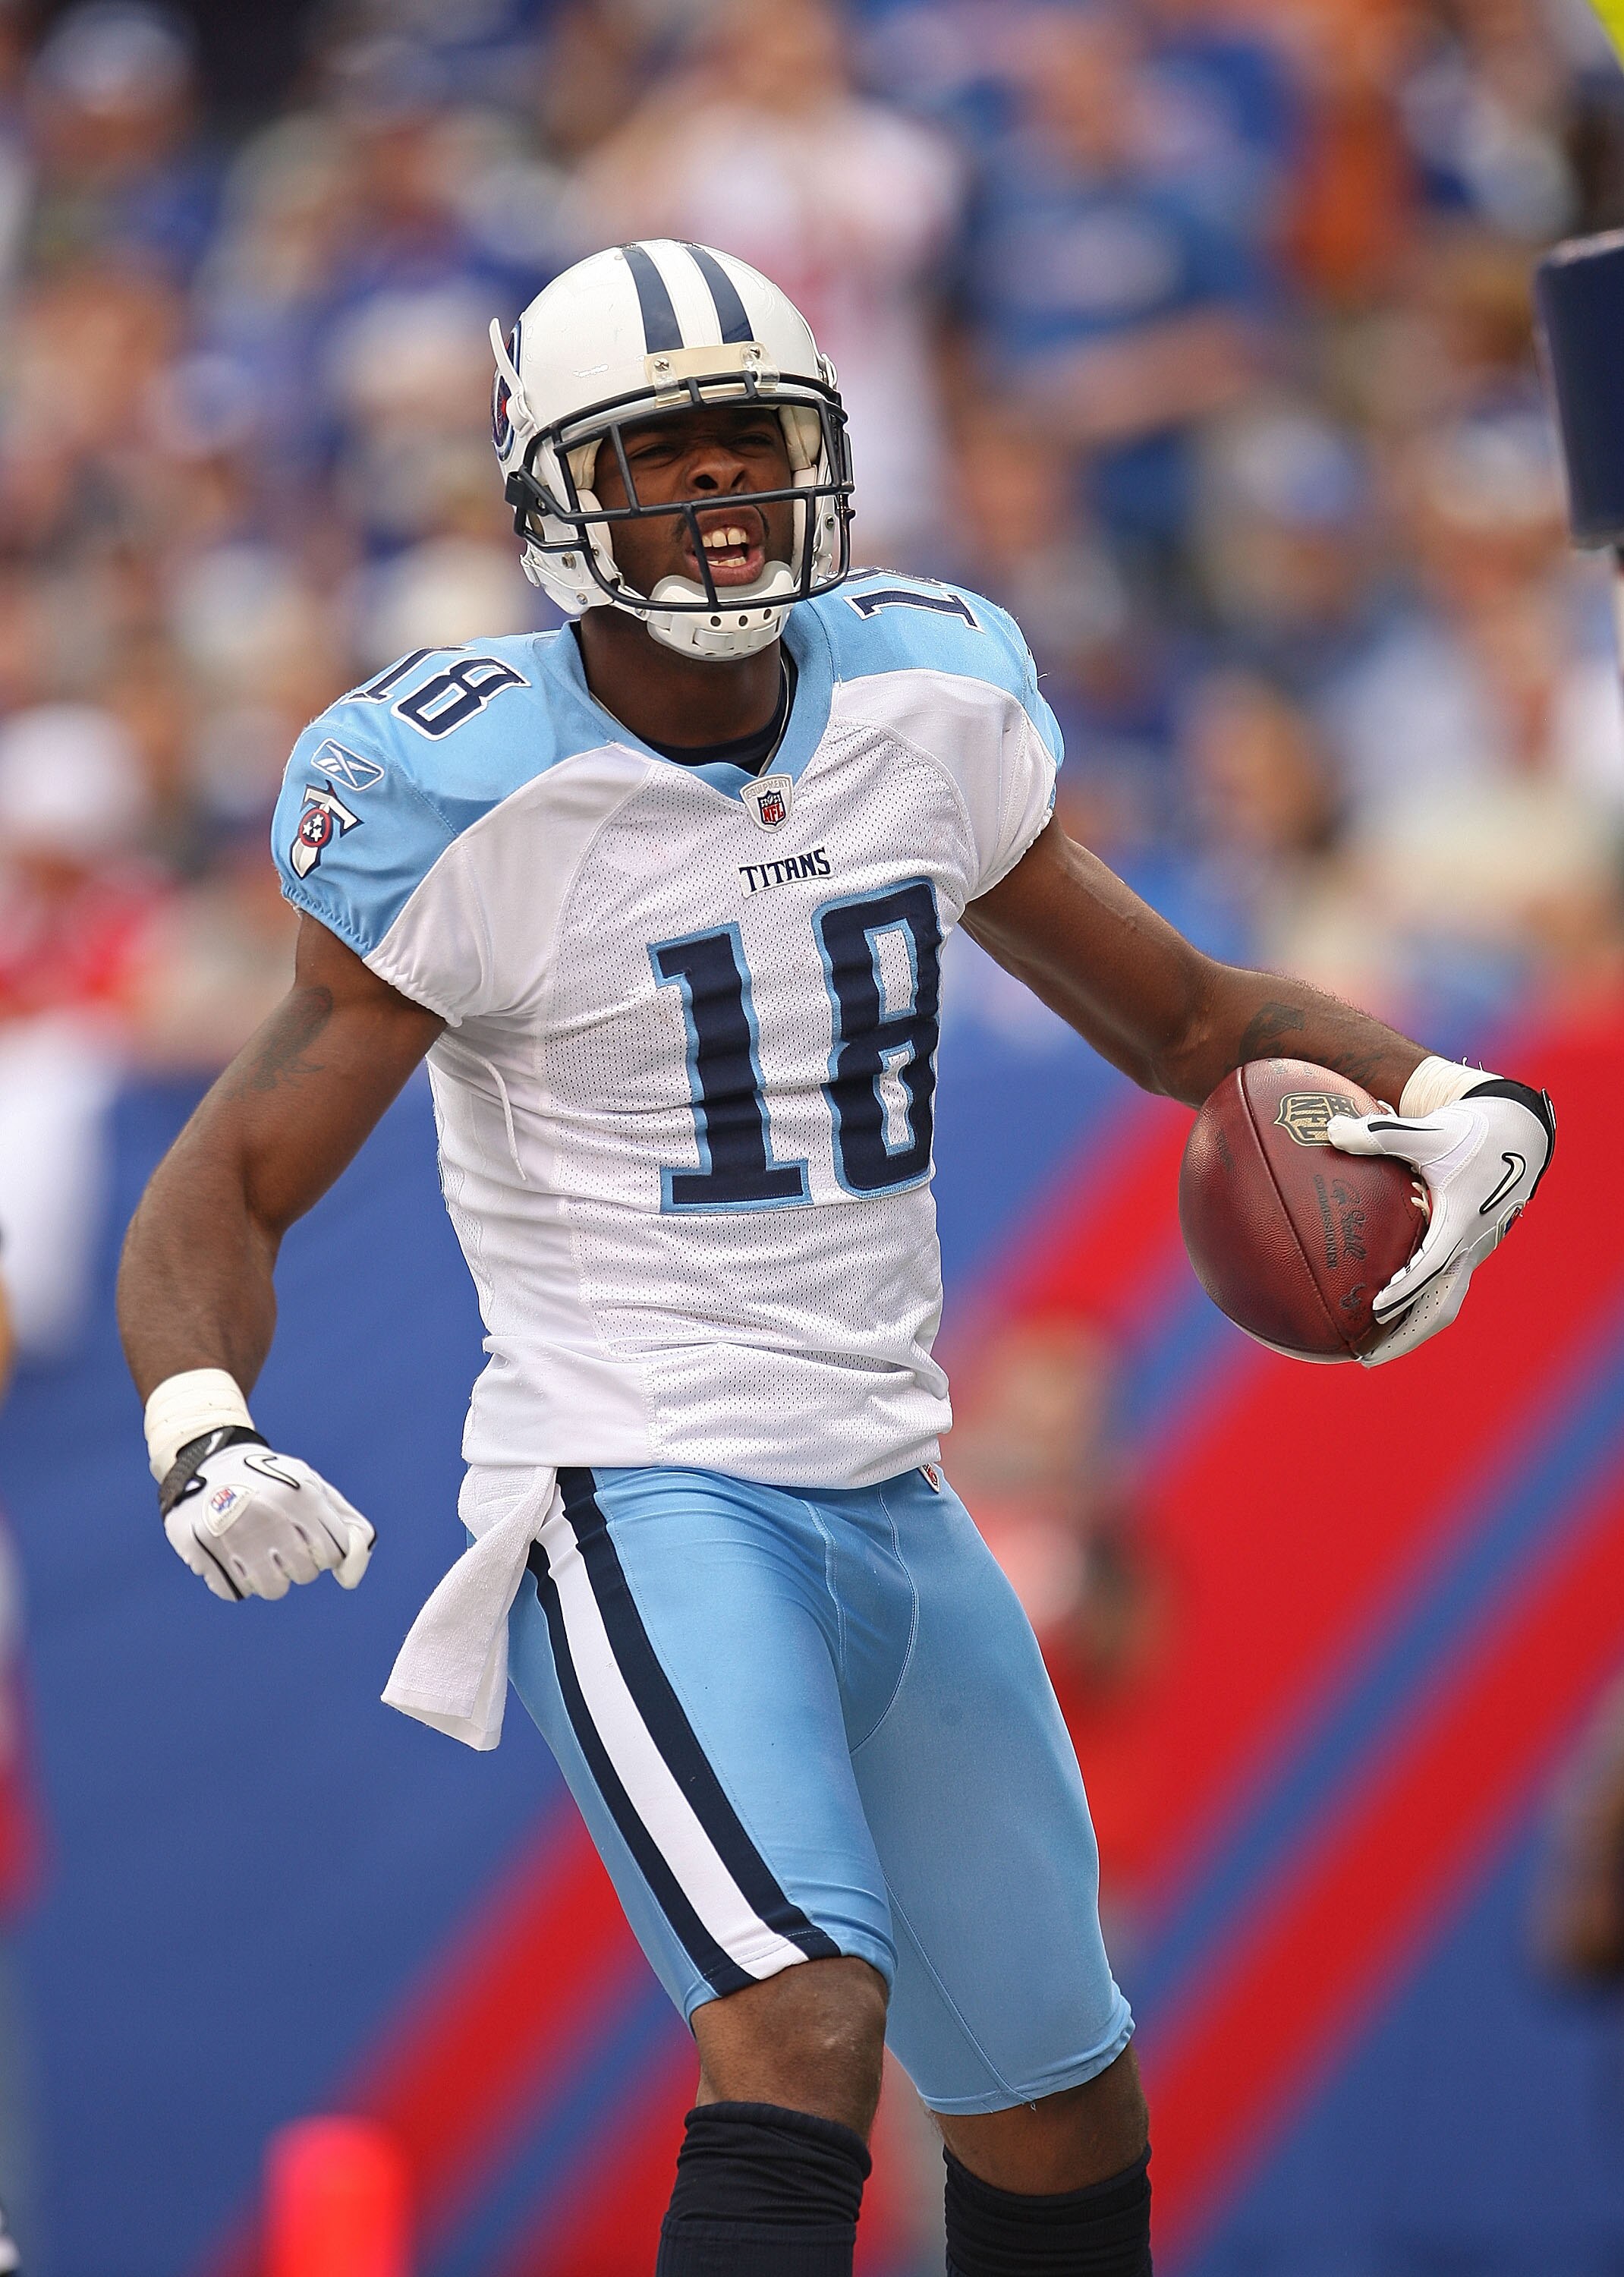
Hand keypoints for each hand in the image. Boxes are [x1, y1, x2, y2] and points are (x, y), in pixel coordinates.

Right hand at [159, 1426, 374, 1600]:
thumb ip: (347, 1526)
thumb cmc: (273, 1483)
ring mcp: (235, 1532)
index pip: (335, 1552)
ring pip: (273, 1589)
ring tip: (258, 1552)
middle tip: (281, 1543)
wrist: (210, 1462)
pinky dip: (236, 1580)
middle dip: (299, 1564)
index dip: (326, 1552)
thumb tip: (350, 1580)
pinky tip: (231, 1554)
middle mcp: (270, 1514)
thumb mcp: (313, 1487)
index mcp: (303, 1495)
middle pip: (305, 1573)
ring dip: (270, 1578)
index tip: (311, 1538)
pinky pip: (235, 1591)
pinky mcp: (202, 1549)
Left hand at [1327, 1077, 1554, 1366]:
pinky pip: (1442, 1291)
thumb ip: (1380, 1134)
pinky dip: (1417, 1311)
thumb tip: (1331, 1132)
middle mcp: (1468, 1245)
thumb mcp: (1427, 1131)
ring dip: (1411, 1332)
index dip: (1405, 1289)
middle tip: (1366, 1358)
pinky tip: (1385, 1318)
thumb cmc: (1469, 1132)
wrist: (1516, 1137)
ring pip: (1444, 1306)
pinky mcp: (1466, 1251)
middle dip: (1406, 1336)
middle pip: (1440, 1307)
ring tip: (1371, 1351)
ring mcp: (1470, 1252)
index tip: (1376, 1308)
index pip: (1431, 1266)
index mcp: (1460, 1221)